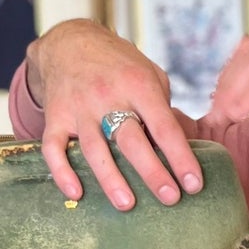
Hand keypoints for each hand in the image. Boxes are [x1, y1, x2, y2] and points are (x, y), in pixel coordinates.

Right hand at [25, 19, 204, 210]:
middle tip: (170, 198)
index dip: (180, 156)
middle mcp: (108, 96)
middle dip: (152, 172)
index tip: (194, 184)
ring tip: (127, 204)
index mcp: (138, 86)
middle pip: (131, 140)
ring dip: (110, 178)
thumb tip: (183, 147)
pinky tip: (76, 194)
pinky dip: (62, 172)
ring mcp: (79, 108)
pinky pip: (54, 148)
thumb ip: (164, 109)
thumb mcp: (149, 74)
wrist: (69, 43)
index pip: (164, 126)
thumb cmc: (119, 66)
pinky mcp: (55, 118)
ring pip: (94, 149)